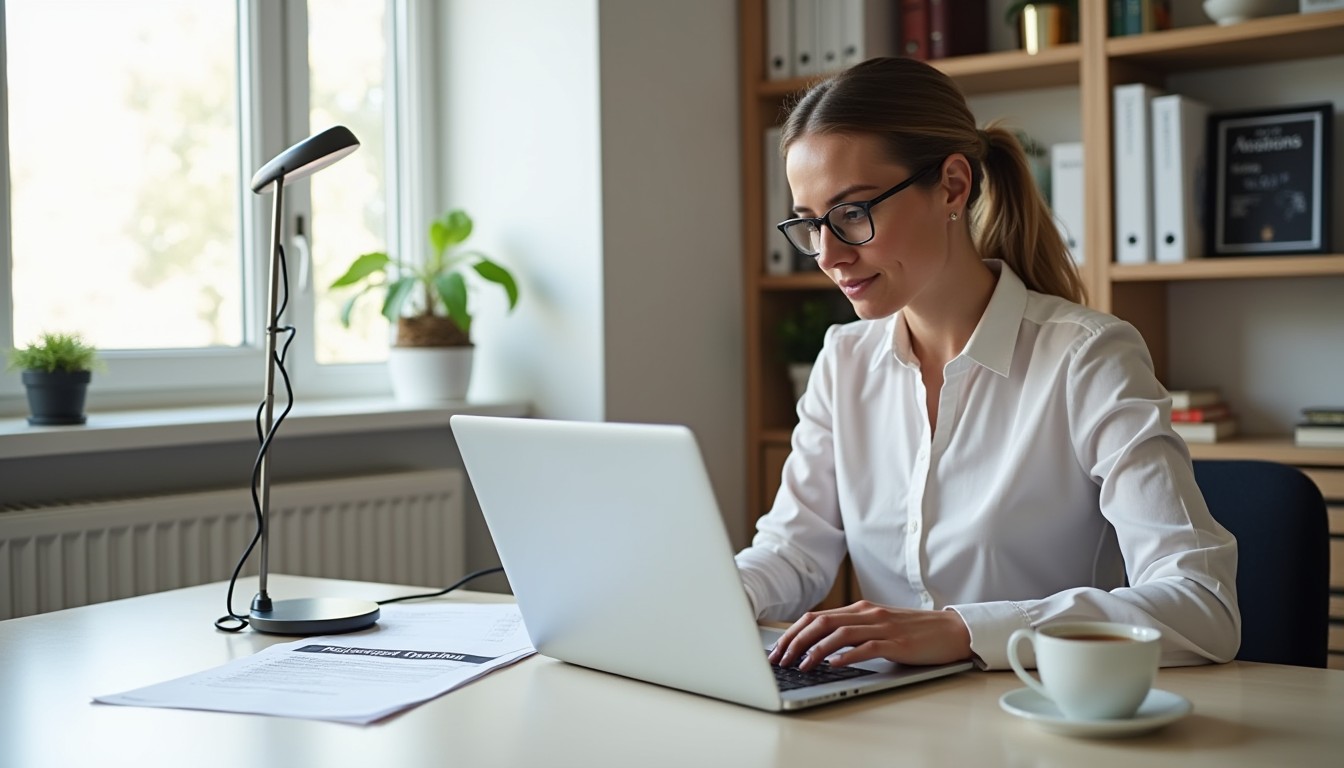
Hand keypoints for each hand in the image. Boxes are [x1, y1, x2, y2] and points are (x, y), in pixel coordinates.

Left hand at [766, 600, 972, 670]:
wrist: (952, 630)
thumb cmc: (914, 632)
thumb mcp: (879, 626)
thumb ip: (854, 631)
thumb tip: (820, 647)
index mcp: (860, 609)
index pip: (816, 617)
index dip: (793, 632)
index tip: (777, 650)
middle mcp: (867, 613)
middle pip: (821, 622)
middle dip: (795, 641)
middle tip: (780, 660)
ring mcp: (882, 627)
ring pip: (839, 633)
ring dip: (815, 650)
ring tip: (801, 666)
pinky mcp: (897, 643)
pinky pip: (867, 647)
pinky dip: (847, 655)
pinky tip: (833, 665)